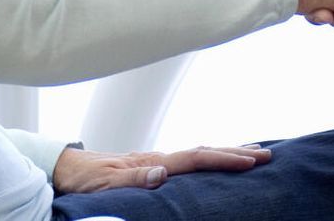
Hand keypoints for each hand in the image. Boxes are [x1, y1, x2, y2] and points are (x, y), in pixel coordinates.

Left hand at [52, 143, 270, 193]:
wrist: (64, 168)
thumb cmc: (83, 178)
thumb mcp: (104, 183)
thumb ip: (133, 178)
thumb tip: (163, 173)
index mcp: (151, 162)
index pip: (196, 158)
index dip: (224, 158)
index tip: (251, 161)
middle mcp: (157, 158)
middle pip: (204, 151)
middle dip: (235, 152)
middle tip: (268, 154)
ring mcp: (155, 160)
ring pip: (198, 153)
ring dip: (225, 152)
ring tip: (252, 152)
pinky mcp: (151, 166)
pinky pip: (188, 161)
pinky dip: (208, 158)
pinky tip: (213, 161)